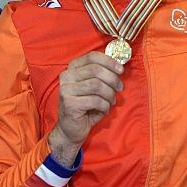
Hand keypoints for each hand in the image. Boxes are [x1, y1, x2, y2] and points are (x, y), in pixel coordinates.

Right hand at [48, 51, 123, 166]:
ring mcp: (66, 90)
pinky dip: (105, 106)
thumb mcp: (94, 88)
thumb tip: (119, 66)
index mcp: (72, 68)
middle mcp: (66, 76)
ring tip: (111, 101)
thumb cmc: (86, 107)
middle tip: (120, 88)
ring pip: (97, 85)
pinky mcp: (69, 104)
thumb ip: (102, 75)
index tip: (121, 69)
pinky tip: (104, 110)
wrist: (71, 129)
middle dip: (112, 79)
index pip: (92, 56)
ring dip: (109, 94)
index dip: (109, 61)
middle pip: (95, 70)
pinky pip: (95, 100)